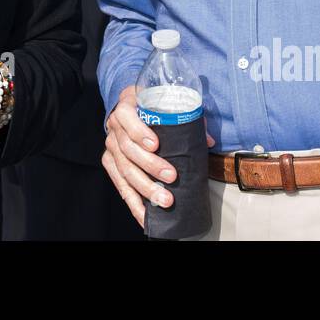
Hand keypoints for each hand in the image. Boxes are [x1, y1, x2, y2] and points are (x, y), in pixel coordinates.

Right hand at [100, 85, 214, 226]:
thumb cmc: (151, 107)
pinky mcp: (110, 163)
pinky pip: (120, 185)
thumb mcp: (165, 104)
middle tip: (171, 177)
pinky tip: (145, 215)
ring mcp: (111, 147)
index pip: (127, 118)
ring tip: (165, 200)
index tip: (156, 144)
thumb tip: (209, 141)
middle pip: (128, 149)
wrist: (130, 108)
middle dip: (150, 165)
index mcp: (126, 107)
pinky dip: (133, 202)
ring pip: (125, 170)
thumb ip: (186, 118)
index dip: (139, 132)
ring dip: (145, 187)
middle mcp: (114, 128)